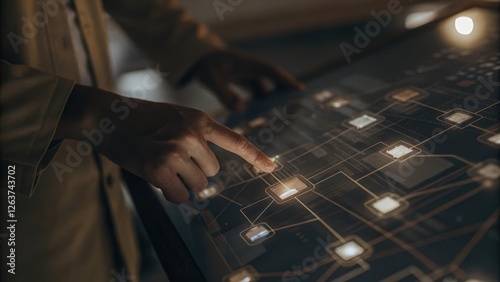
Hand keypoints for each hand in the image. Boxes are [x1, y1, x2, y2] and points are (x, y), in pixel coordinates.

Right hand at [56, 85, 275, 202]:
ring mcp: (177, 150)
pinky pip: (179, 195)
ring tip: (159, 164)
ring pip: (196, 185)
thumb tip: (206, 169)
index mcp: (198, 120)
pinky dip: (169, 192)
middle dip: (192, 171)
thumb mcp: (173, 117)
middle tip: (168, 157)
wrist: (106, 115)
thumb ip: (194, 135)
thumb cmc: (138, 119)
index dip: (255, 155)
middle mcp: (192, 134)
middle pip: (211, 172)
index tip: (271, 167)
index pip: (235, 139)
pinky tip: (153, 176)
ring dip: (180, 182)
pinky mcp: (161, 167)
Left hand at [190, 49, 303, 111]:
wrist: (198, 58)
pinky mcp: (246, 82)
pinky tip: (264, 118)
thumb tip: (241, 108)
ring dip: (274, 100)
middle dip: (286, 92)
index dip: (286, 80)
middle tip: (298, 107)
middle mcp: (253, 69)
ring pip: (267, 89)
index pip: (272, 71)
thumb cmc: (206, 66)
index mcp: (248, 64)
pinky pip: (259, 93)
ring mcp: (250, 75)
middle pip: (274, 80)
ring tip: (284, 117)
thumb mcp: (212, 80)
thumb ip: (225, 94)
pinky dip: (263, 103)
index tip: (299, 89)